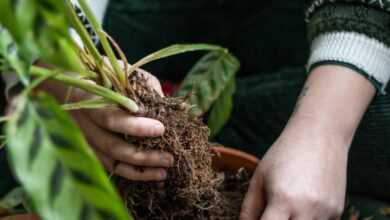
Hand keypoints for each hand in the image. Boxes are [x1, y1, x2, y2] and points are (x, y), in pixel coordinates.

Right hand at [40, 67, 173, 180]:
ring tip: (164, 173)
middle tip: (169, 158)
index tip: (161, 128)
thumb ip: (146, 89)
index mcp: (89, 100)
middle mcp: (84, 124)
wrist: (68, 85)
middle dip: (143, 155)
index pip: (111, 118)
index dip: (135, 127)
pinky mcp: (91, 151)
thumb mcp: (123, 72)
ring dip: (139, 171)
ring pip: (111, 163)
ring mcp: (86, 140)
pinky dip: (131, 174)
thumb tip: (177, 108)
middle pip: (112, 146)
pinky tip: (151, 175)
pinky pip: (111, 168)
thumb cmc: (103, 75)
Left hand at [240, 116, 348, 219]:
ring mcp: (326, 212)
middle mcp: (307, 210)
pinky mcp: (337, 211)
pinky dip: (308, 219)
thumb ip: (249, 208)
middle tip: (272, 211)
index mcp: (283, 200)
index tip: (259, 218)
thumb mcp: (260, 177)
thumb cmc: (284, 154)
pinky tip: (304, 203)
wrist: (321, 134)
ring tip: (288, 204)